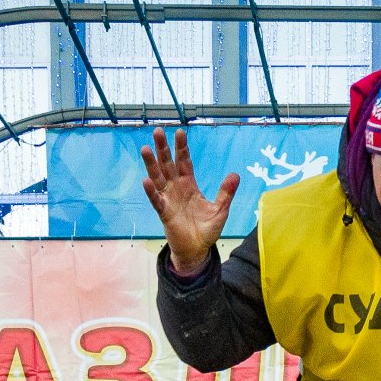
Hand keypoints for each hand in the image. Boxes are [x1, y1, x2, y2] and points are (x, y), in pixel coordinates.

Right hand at [142, 128, 238, 275]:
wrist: (197, 250)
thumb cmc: (206, 229)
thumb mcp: (221, 210)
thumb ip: (226, 193)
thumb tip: (235, 175)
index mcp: (189, 185)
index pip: (184, 161)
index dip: (181, 147)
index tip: (180, 132)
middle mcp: (176, 188)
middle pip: (168, 164)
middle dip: (163, 148)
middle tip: (158, 130)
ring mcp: (169, 199)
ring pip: (158, 178)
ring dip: (152, 164)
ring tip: (145, 149)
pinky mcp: (165, 213)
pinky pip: (156, 200)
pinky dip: (152, 191)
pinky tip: (146, 180)